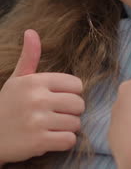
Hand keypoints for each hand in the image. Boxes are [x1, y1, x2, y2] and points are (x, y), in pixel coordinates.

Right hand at [0, 29, 84, 163]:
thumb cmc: (8, 105)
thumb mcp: (17, 79)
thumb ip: (29, 57)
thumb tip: (31, 31)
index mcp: (36, 81)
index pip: (76, 84)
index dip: (71, 93)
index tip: (60, 98)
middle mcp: (38, 99)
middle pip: (78, 104)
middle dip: (72, 111)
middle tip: (58, 114)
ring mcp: (38, 121)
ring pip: (75, 123)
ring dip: (68, 127)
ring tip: (54, 126)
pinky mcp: (39, 142)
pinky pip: (69, 140)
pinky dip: (65, 141)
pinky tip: (53, 138)